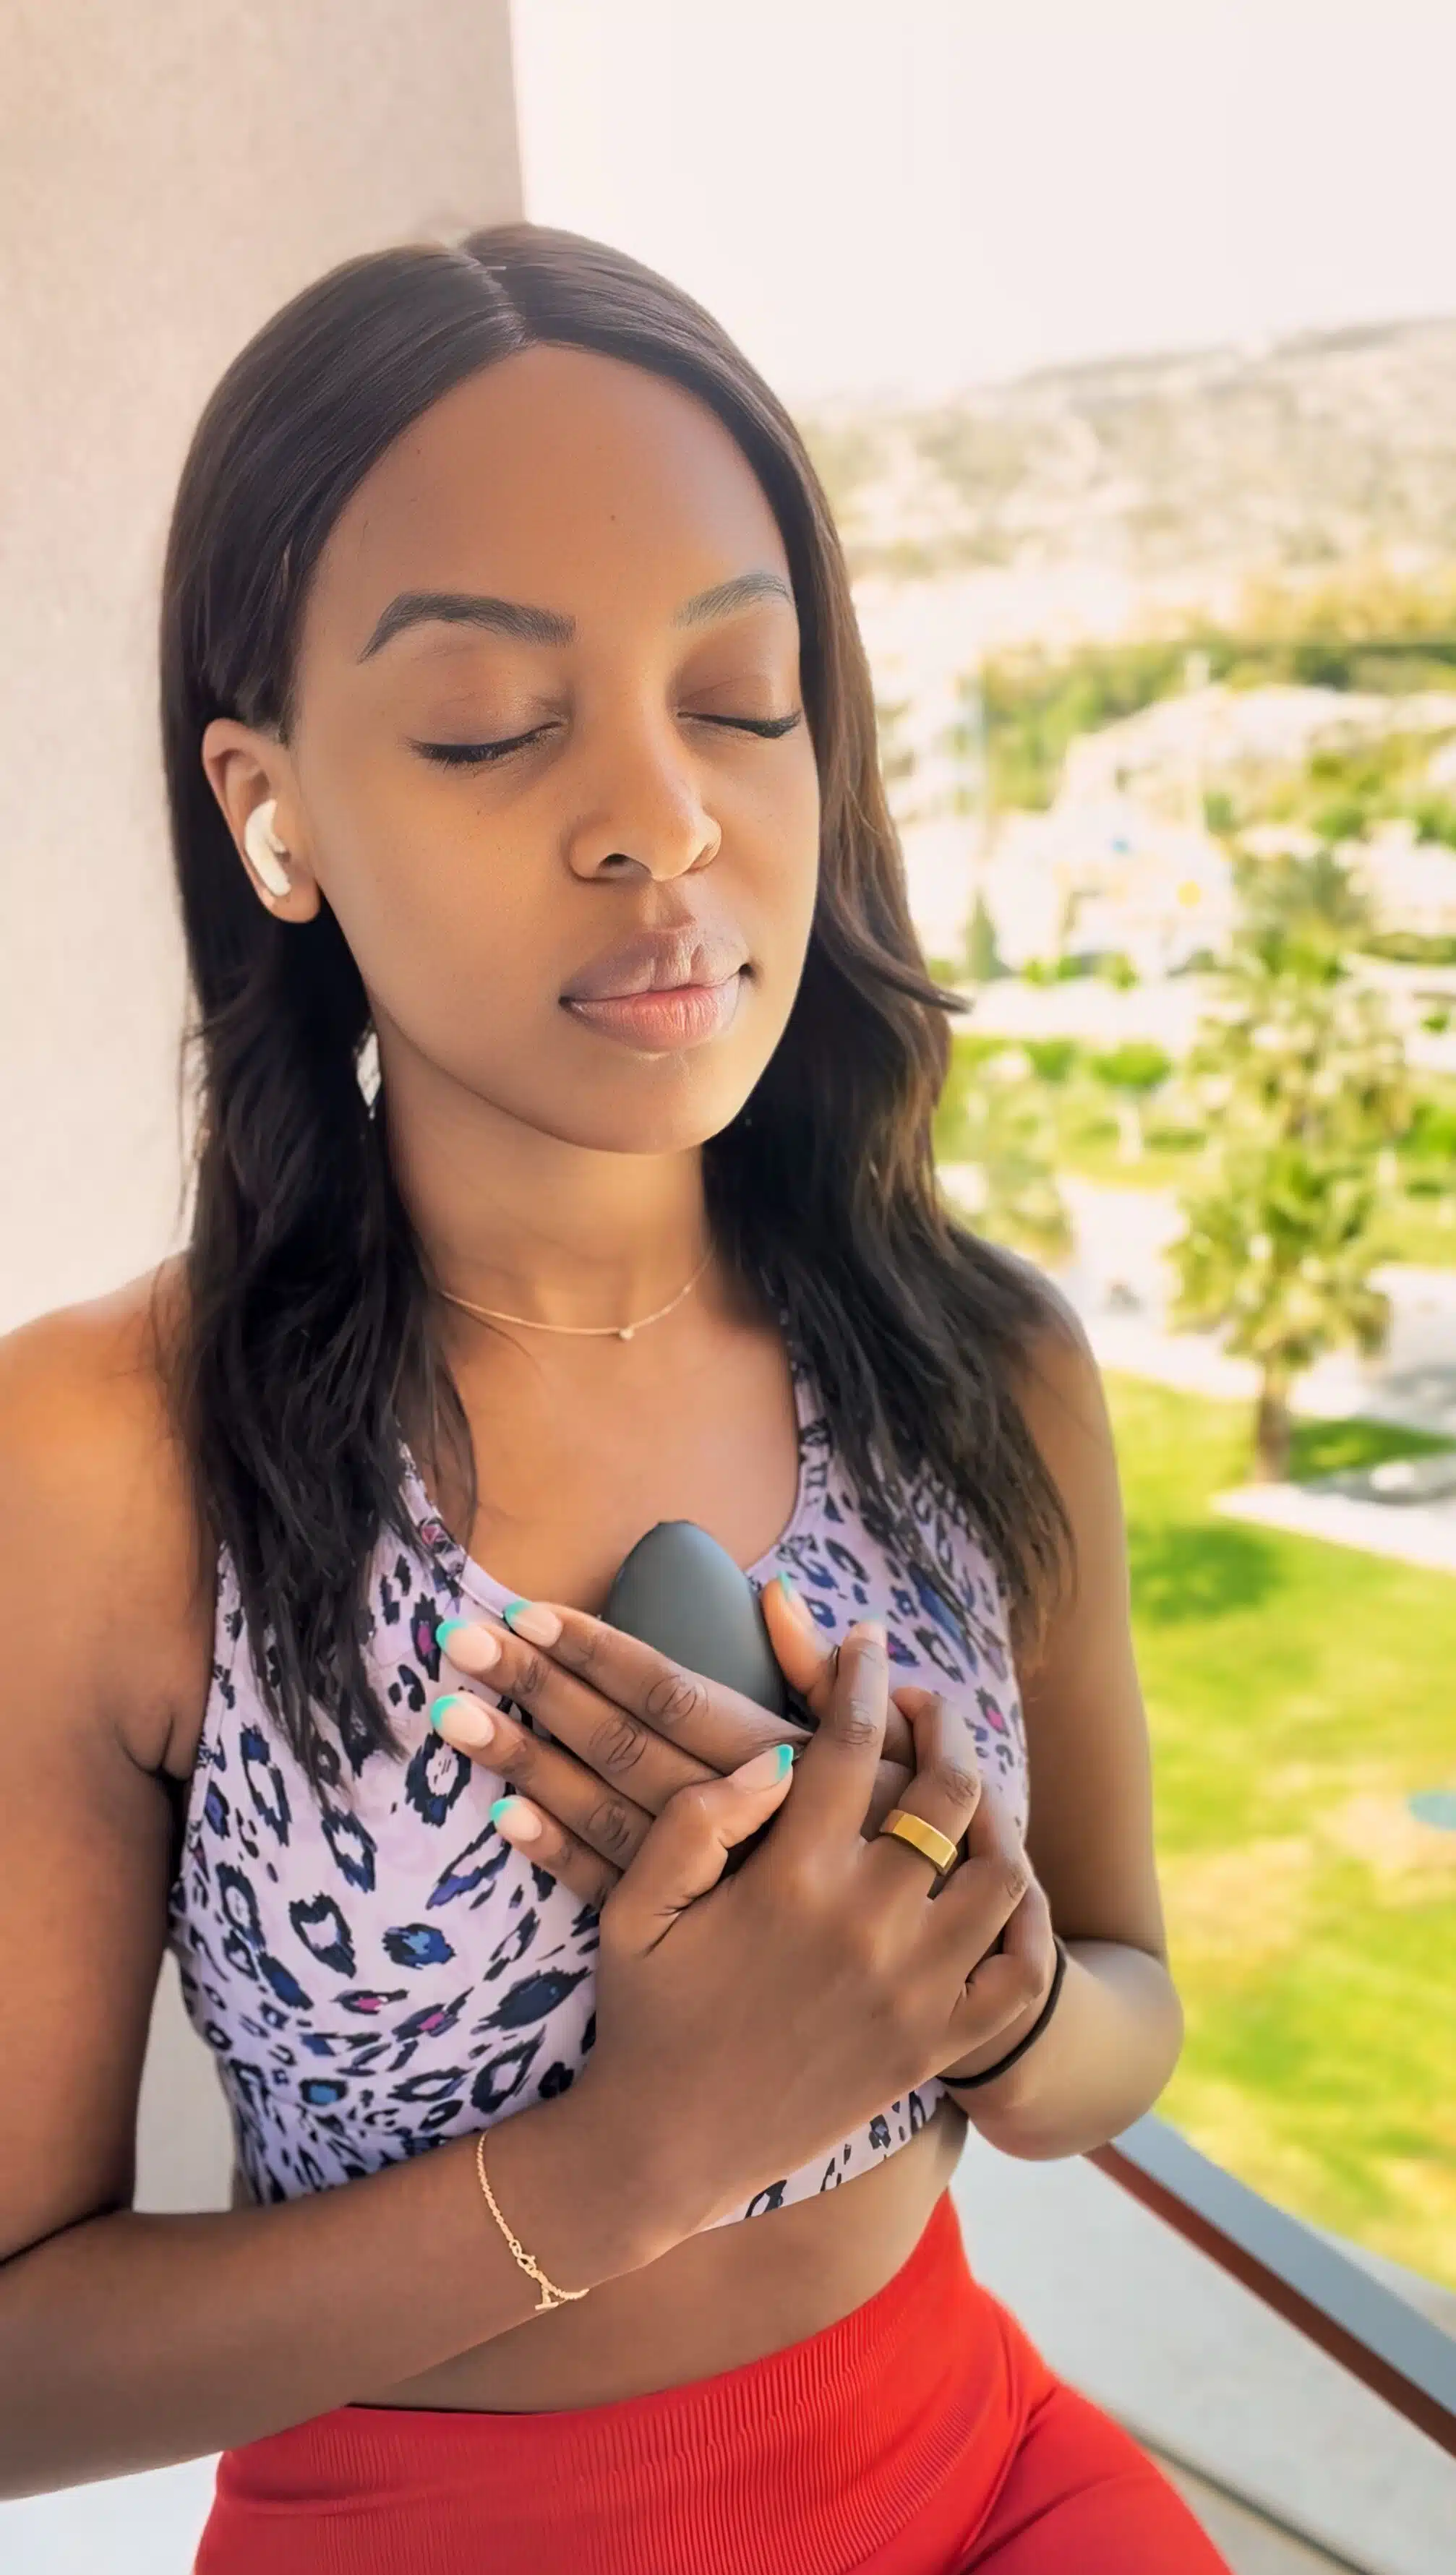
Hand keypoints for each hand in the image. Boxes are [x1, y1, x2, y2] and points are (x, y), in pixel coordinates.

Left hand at [429, 1578, 918, 1909]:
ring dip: (526, 1762)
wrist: (920, 1974)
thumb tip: (774, 1593)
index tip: (528, 1609)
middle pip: (617, 1741)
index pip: (667, 1690)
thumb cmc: (900, 1842)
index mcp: (773, 1756)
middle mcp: (733, 1814)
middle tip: (460, 1641)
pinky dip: (557, 1853)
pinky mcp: (689, 1929)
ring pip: (600, 1811)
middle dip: (537, 1688)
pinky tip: (504, 1819)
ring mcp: (705, 1880)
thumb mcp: (883, 1754)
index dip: (597, 1649)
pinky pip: (611, 1887)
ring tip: (454, 1718)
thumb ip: (821, 1677)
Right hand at [563, 1620, 1045, 2235]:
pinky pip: (1022, 1975)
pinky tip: (1001, 1884)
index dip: (859, 1677)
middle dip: (941, 1725)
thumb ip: (696, 1820)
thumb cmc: (646, 2014)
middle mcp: (866, 1929)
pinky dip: (1028, 1922)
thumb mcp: (633, 1907)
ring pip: (1001, 1872)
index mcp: (789, 1883)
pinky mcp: (936, 2047)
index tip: (863, 1640)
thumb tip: (777, 1757)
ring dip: (994, 1812)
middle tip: (920, 1701)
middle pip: (945, 1793)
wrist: (669, 2148)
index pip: (848, 1746)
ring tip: (966, 1783)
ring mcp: (913, 1991)